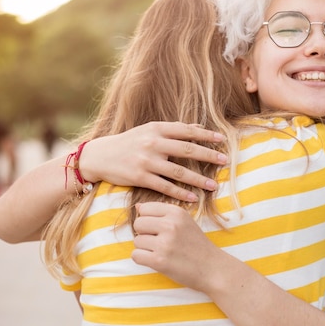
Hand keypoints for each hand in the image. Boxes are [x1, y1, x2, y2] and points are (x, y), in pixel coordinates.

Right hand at [79, 122, 226, 202]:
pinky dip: (180, 193)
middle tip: (225, 161)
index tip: (221, 140)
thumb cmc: (128, 143)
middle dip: (208, 155)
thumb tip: (197, 127)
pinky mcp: (140, 177)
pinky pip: (165, 186)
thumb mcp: (148, 131)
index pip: (186, 131)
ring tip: (213, 186)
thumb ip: (172, 130)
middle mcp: (153, 143)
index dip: (205, 135)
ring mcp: (146, 161)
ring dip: (198, 179)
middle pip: (186, 150)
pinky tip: (193, 197)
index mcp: (156, 129)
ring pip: (178, 171)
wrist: (100, 156)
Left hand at [132, 201, 222, 291]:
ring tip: (162, 252)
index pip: (145, 208)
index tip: (159, 229)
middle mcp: (170, 225)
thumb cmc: (196, 245)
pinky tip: (156, 260)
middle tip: (159, 242)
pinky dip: (143, 260)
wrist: (212, 268)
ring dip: (145, 248)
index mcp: (177, 213)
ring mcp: (165, 243)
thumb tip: (137, 206)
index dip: (148, 220)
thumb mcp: (184, 222)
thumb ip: (162, 213)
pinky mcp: (159, 261)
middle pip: (138, 223)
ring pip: (136, 241)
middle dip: (144, 233)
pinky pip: (136, 256)